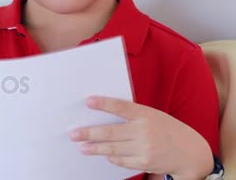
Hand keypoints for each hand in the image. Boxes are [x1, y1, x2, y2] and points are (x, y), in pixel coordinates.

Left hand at [70, 96, 213, 179]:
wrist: (189, 151)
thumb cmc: (165, 129)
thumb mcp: (152, 115)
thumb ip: (132, 114)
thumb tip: (102, 113)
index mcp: (145, 114)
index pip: (121, 107)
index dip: (104, 104)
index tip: (88, 101)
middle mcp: (144, 130)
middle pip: (111, 132)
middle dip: (89, 133)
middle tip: (74, 134)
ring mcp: (145, 148)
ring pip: (113, 149)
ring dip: (95, 148)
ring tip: (82, 147)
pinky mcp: (145, 162)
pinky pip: (122, 161)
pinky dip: (112, 158)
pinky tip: (104, 155)